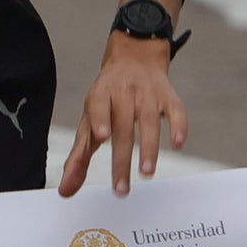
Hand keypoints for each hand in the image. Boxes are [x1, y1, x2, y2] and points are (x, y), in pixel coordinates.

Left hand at [62, 0, 188, 197]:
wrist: (135, 56)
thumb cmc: (107, 99)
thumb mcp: (89, 120)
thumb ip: (79, 156)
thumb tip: (67, 190)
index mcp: (100, 95)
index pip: (98, 106)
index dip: (100, 120)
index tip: (101, 137)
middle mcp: (124, 92)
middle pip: (123, 126)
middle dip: (122, 158)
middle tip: (121, 188)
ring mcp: (148, 93)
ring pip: (150, 121)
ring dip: (149, 147)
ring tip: (146, 172)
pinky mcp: (168, 96)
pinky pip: (177, 110)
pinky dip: (179, 126)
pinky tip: (177, 144)